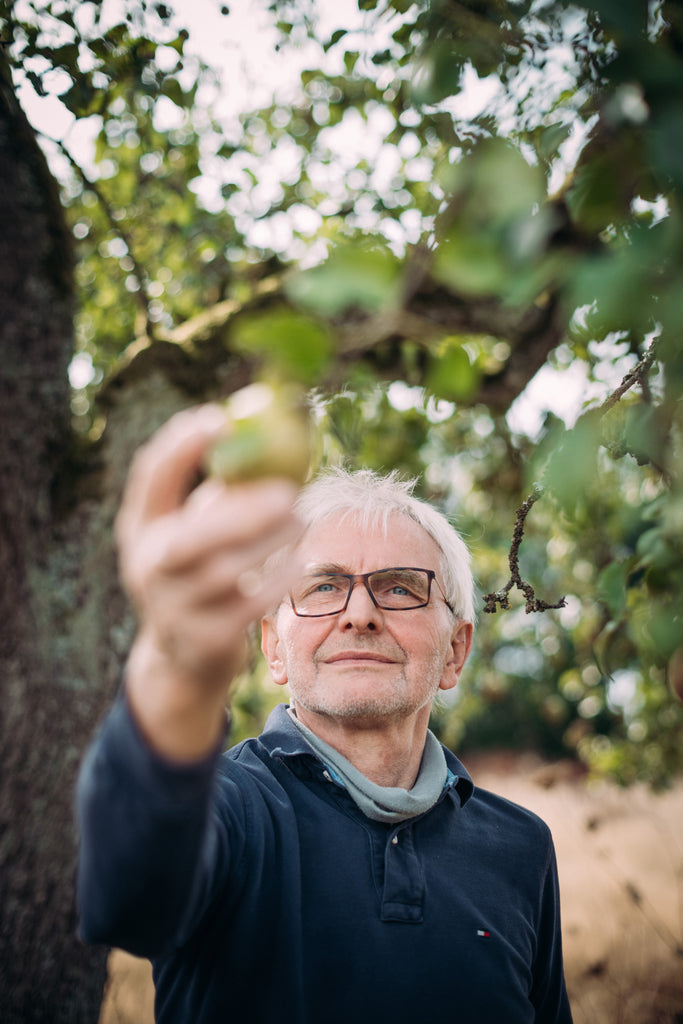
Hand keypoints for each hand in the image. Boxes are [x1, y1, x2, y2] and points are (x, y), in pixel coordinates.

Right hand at [116, 404, 302, 756]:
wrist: (185, 658)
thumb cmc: (202, 571)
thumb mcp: (199, 531)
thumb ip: (223, 491)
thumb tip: (275, 432)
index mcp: (140, 529)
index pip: (149, 479)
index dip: (179, 447)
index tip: (219, 418)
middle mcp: (146, 569)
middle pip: (186, 539)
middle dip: (239, 512)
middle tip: (288, 491)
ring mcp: (171, 609)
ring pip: (226, 573)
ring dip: (272, 543)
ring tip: (302, 520)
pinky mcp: (204, 639)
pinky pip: (248, 605)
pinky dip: (278, 580)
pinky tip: (300, 561)